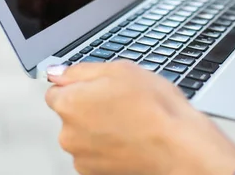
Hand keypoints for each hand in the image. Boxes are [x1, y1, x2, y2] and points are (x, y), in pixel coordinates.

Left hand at [45, 61, 234, 174]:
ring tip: (128, 121)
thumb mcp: (120, 70)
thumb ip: (81, 71)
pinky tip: (128, 138)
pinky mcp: (94, 173)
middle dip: (88, 107)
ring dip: (97, 128)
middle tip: (118, 101)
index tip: (95, 87)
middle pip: (70, 114)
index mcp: (69, 103)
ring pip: (82, 135)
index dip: (78, 85)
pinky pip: (93, 153)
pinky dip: (105, 147)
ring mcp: (81, 156)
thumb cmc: (155, 109)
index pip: (55, 90)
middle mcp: (68, 133)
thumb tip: (58, 72)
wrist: (179, 147)